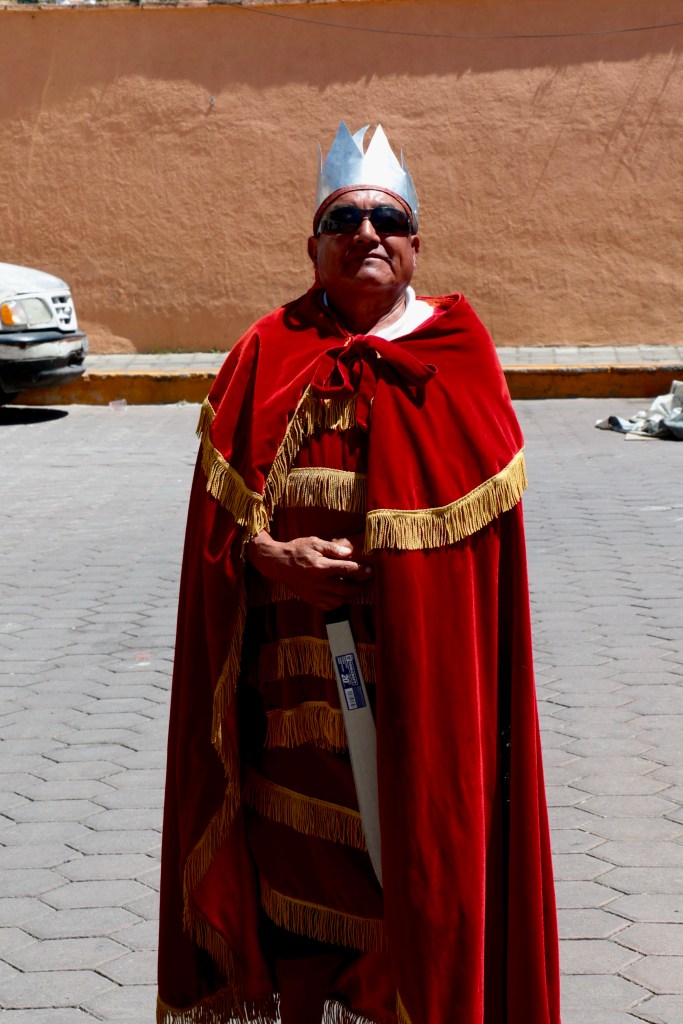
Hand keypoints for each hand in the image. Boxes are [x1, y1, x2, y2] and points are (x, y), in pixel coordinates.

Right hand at [246, 531, 371, 610]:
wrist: (278, 563)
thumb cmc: (297, 550)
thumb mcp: (315, 542)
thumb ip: (332, 548)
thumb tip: (349, 552)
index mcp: (320, 566)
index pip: (347, 570)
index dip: (361, 570)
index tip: (370, 569)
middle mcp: (318, 582)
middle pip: (346, 589)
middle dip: (359, 585)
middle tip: (364, 580)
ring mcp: (313, 593)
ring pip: (339, 600)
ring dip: (349, 595)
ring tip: (353, 587)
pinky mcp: (309, 599)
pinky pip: (328, 606)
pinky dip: (337, 603)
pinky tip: (340, 594)